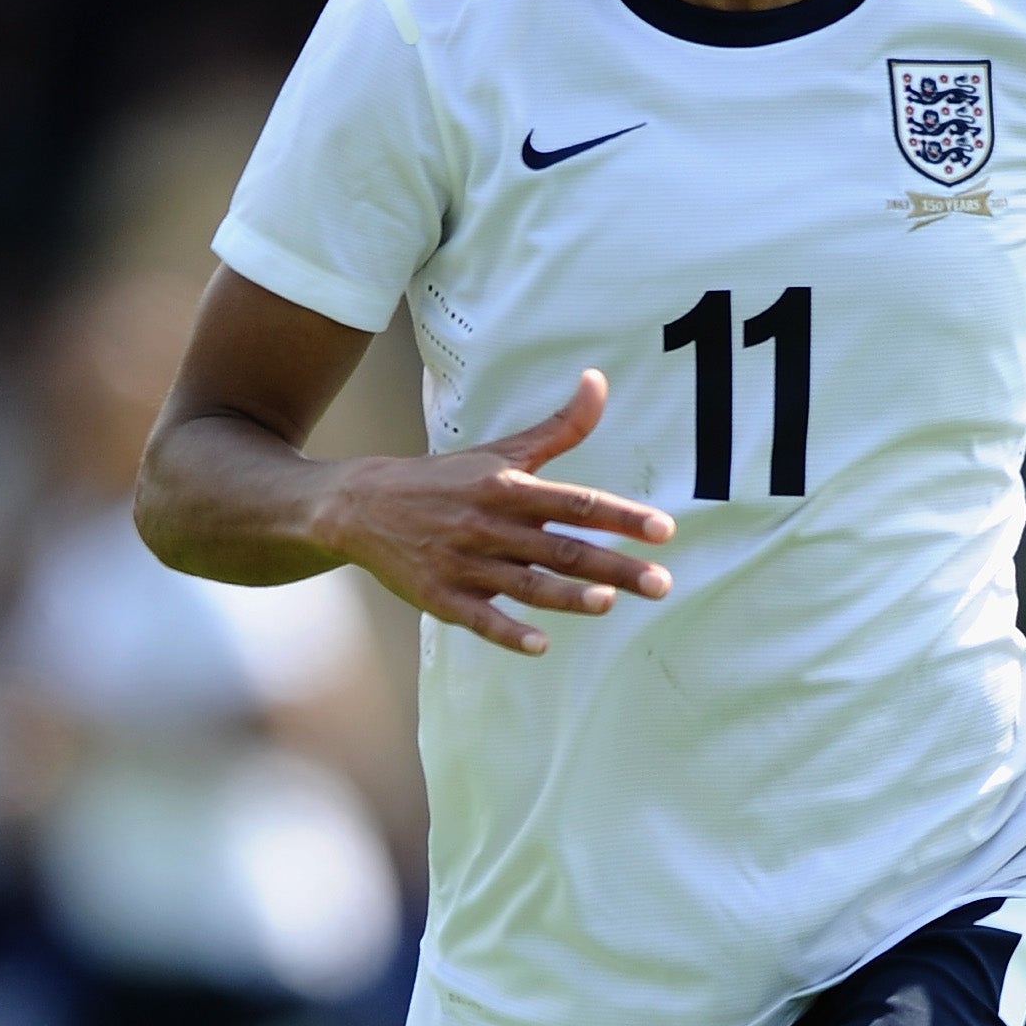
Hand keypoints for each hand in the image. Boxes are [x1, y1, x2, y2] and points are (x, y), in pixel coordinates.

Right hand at [320, 371, 673, 656]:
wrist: (361, 506)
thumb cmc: (444, 479)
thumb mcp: (500, 451)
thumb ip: (558, 428)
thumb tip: (598, 381)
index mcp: (508, 488)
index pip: (577, 503)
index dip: (622, 517)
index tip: (663, 530)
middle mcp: (491, 525)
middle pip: (563, 549)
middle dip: (615, 568)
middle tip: (661, 584)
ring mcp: (466, 564)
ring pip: (526, 584)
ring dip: (568, 596)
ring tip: (608, 603)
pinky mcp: (442, 596)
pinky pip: (480, 618)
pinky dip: (509, 632)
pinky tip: (540, 644)